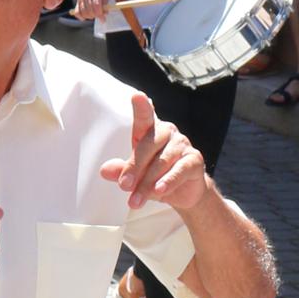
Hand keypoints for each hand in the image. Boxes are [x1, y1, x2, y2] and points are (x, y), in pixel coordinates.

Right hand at [72, 0, 110, 22]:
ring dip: (89, 17)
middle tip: (99, 16)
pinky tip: (85, 17)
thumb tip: (105, 13)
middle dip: (95, 16)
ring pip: (83, 12)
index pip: (96, 6)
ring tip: (93, 14)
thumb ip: (106, 2)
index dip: (100, 15)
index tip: (103, 19)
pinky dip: (80, 17)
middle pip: (90, 10)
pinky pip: (77, 12)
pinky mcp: (77, 1)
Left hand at [100, 89, 207, 215]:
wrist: (184, 193)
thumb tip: (104, 171)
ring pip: (162, 161)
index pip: (144, 118)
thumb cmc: (155, 176)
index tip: (137, 96)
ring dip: (147, 183)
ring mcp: (183, 145)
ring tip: (135, 201)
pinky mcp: (195, 160)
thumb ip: (121, 171)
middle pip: (149, 144)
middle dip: (134, 167)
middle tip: (123, 186)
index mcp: (151, 131)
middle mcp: (168, 132)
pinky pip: (180, 170)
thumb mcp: (135, 175)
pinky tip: (159, 191)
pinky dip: (168, 182)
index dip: (142, 107)